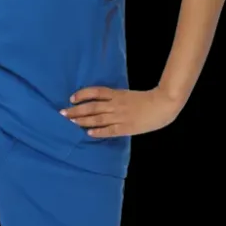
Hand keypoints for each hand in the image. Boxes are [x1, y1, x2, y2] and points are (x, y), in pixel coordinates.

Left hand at [60, 86, 183, 137]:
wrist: (163, 105)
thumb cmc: (148, 99)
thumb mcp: (129, 95)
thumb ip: (116, 98)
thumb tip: (102, 102)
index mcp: (117, 94)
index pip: (96, 92)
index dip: (83, 94)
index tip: (71, 98)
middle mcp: (116, 104)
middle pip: (92, 106)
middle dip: (76, 110)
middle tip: (62, 113)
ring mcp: (120, 116)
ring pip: (97, 118)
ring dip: (82, 121)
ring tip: (70, 123)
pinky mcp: (126, 127)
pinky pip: (109, 130)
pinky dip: (98, 132)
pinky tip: (88, 133)